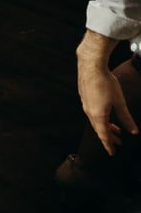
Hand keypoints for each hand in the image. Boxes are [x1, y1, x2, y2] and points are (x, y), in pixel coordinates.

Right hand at [77, 29, 139, 155]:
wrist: (90, 65)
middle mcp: (89, 111)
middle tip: (119, 142)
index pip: (104, 135)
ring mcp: (85, 104)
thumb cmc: (105, 82)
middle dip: (109, 137)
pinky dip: (101, 118)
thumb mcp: (120, 102)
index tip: (113, 153)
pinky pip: (92, 112)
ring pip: (96, 121)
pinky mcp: (84, 97)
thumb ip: (126, 118)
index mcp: (98, 115)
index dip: (109, 145)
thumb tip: (133, 131)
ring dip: (106, 126)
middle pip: (99, 129)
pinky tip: (107, 114)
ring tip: (116, 129)